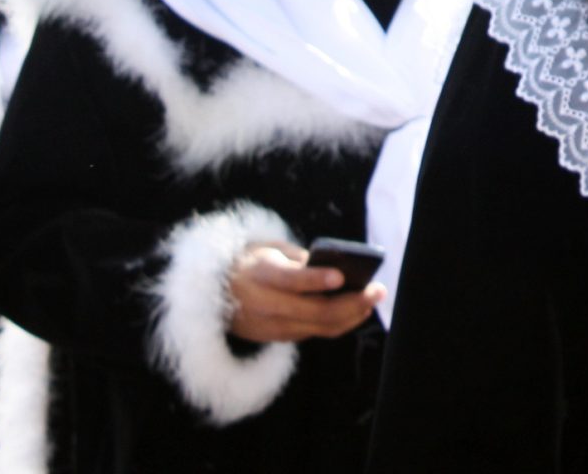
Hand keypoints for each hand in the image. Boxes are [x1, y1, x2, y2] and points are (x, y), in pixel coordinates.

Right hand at [224, 240, 383, 343]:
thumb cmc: (249, 262)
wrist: (210, 295)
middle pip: (314, 311)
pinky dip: (338, 322)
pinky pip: (313, 332)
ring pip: (319, 327)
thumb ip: (299, 259)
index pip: (289, 280)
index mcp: (259, 274)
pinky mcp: (276, 337)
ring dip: (352, 315)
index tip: (342, 277)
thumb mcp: (268, 249)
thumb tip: (336, 267)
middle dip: (352, 303)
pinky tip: (356, 311)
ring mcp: (271, 326)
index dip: (316, 280)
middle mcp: (265, 304)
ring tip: (373, 299)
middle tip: (377, 290)